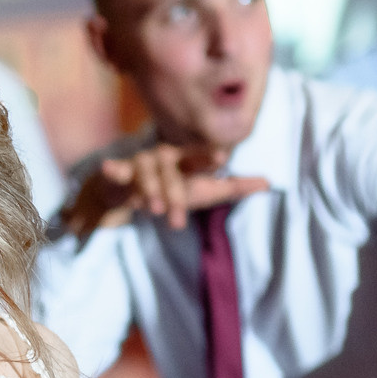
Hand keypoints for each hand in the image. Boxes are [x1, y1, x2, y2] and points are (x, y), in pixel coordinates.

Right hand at [60, 142, 269, 237]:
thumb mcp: (204, 191)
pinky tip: (107, 166)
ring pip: (147, 174)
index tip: (221, 158)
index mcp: (186, 159)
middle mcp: (164, 156)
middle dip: (175, 194)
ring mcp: (141, 163)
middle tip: (178, 221)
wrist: (131, 192)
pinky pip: (116, 172)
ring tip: (153, 210)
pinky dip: (112, 169)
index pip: (200, 157)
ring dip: (150, 190)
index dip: (208, 156)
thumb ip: (234, 188)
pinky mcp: (119, 174)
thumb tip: (269, 183)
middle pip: (172, 171)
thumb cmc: (173, 189)